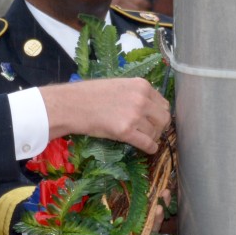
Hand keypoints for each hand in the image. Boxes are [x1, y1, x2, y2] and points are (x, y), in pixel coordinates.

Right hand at [40, 78, 170, 154]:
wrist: (71, 104)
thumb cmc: (90, 94)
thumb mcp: (118, 85)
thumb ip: (136, 94)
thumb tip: (149, 108)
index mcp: (141, 85)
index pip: (163, 103)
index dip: (159, 114)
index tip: (154, 120)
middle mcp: (142, 99)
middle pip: (164, 118)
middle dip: (160, 127)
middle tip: (152, 132)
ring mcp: (135, 115)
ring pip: (156, 132)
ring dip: (152, 138)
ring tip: (143, 139)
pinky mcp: (126, 131)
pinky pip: (148, 144)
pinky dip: (150, 148)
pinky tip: (147, 149)